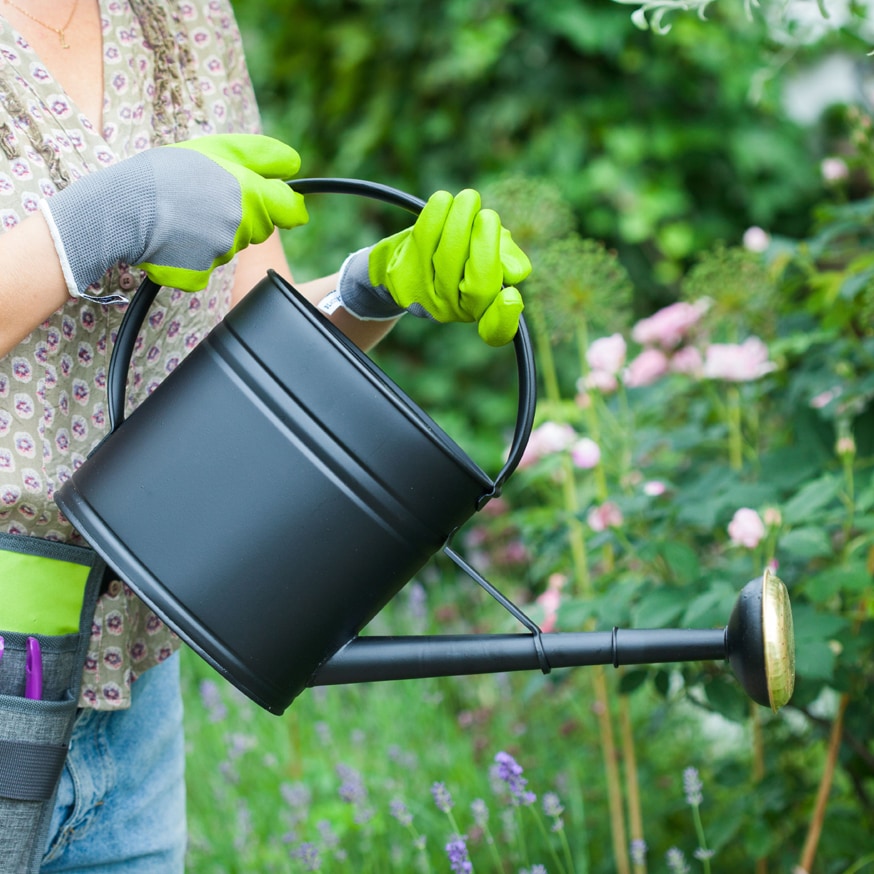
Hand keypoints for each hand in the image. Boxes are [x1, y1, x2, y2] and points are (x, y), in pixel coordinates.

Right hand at [41, 134, 307, 295]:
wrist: (119, 208)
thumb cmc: (164, 173)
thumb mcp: (213, 148)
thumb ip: (258, 156)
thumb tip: (294, 165)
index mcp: (248, 193)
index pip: (290, 209)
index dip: (286, 206)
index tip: (283, 204)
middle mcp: (240, 226)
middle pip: (259, 228)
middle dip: (243, 216)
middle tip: (206, 199)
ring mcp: (221, 253)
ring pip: (231, 246)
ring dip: (215, 233)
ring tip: (183, 215)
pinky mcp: (201, 274)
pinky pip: (206, 266)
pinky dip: (193, 255)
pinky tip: (173, 238)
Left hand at [336, 189, 530, 345]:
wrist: (403, 258)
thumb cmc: (458, 251)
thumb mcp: (491, 252)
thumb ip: (508, 258)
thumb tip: (513, 272)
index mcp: (482, 308)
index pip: (496, 329)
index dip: (505, 317)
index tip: (511, 297)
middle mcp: (455, 311)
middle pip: (479, 285)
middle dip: (486, 243)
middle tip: (487, 215)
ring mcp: (427, 299)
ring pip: (449, 259)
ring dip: (461, 220)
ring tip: (468, 199)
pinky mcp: (403, 278)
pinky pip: (424, 241)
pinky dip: (436, 215)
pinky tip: (443, 201)